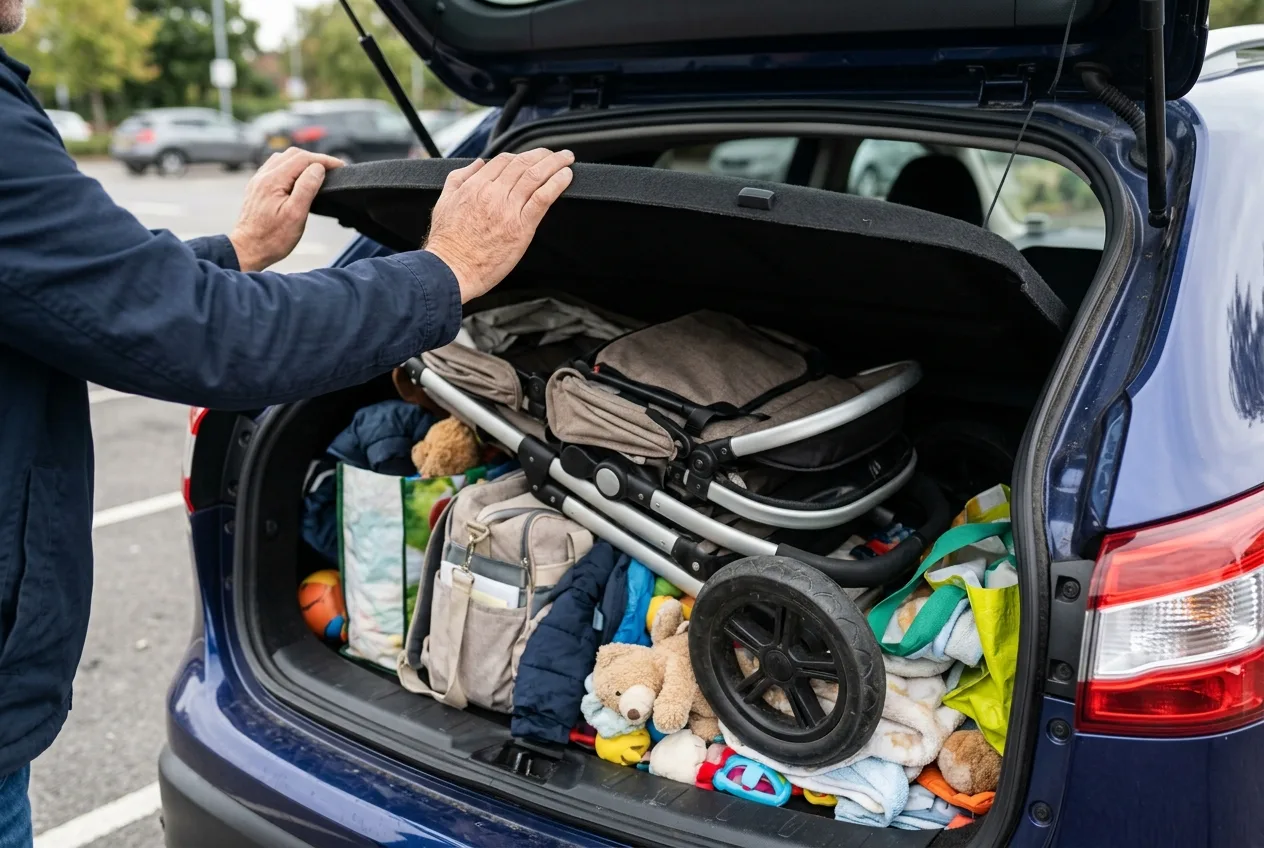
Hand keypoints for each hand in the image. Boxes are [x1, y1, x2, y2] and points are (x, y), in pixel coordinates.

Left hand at [229, 148, 344, 271]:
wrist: (248, 249)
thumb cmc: (273, 238)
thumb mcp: (296, 215)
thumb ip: (307, 188)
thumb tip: (318, 168)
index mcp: (273, 180)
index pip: (303, 159)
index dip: (324, 160)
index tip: (341, 166)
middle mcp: (263, 176)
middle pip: (293, 155)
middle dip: (315, 158)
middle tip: (333, 168)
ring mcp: (258, 180)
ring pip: (283, 158)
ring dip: (303, 161)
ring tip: (318, 171)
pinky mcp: (257, 187)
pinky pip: (275, 167)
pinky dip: (291, 167)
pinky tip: (299, 178)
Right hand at [423, 148, 574, 302]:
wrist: (451, 270)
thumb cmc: (446, 243)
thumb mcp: (444, 201)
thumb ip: (459, 178)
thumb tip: (478, 163)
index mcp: (475, 186)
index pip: (503, 161)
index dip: (520, 156)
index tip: (530, 158)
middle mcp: (493, 193)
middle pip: (522, 163)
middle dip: (542, 154)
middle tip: (555, 154)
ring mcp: (508, 209)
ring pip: (535, 176)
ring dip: (555, 163)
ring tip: (566, 158)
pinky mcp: (521, 227)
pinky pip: (543, 198)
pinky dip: (557, 183)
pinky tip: (566, 176)